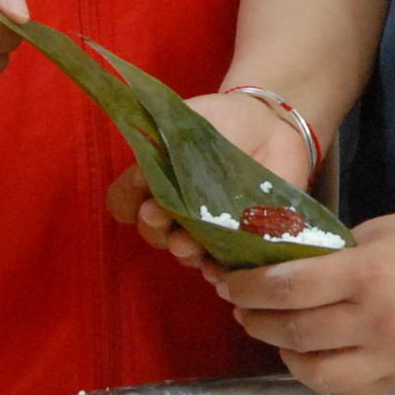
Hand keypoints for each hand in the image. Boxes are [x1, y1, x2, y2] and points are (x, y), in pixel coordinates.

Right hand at [105, 91, 314, 259]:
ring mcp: (206, 231)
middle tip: (158, 214)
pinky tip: (217, 269)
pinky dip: (217, 271)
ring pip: (185, 253)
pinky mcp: (238, 242)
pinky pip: (223, 266)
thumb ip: (162, 145)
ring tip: (186, 243)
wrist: (270, 127)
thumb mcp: (186, 124)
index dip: (126, 201)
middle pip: (153, 233)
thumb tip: (142, 175)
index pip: (124, 203)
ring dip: (182, 251)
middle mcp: (175, 213)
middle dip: (153, 227)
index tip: (137, 186)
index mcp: (154, 182)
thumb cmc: (222, 122)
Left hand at [204, 201, 394, 394]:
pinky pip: (349, 387)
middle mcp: (379, 322)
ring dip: (285, 353)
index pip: (288, 288)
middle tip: (242, 309)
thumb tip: (280, 273)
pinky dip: (322, 373)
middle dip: (257, 321)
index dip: (249, 288)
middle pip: (294, 332)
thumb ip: (332, 257)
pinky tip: (313, 355)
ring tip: (276, 335)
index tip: (231, 283)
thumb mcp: (377, 232)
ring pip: (316, 372)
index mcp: (370, 274)